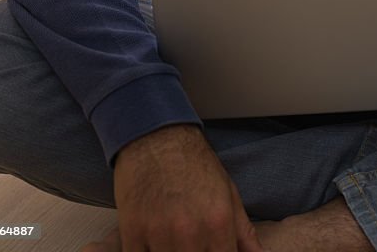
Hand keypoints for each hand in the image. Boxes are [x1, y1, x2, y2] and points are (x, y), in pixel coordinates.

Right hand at [80, 123, 263, 251]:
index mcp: (218, 223)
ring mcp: (159, 235)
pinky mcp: (132, 234)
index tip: (211, 251)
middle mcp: (191, 232)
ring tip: (173, 240)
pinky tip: (153, 243)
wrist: (156, 137)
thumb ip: (244, 232)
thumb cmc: (193, 163)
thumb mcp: (228, 192)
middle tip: (192, 243)